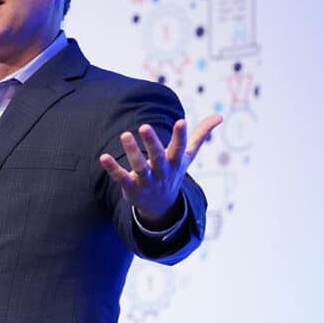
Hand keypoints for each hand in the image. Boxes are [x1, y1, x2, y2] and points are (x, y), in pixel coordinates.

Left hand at [98, 115, 222, 223]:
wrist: (162, 207)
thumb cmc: (173, 172)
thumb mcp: (187, 156)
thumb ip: (200, 135)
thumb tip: (220, 116)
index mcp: (175, 162)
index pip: (180, 148)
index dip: (181, 135)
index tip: (181, 121)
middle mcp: (161, 171)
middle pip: (158, 156)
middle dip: (152, 142)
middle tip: (144, 126)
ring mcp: (146, 181)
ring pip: (139, 166)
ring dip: (132, 151)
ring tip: (125, 134)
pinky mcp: (131, 188)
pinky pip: (121, 178)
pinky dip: (113, 168)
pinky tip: (103, 157)